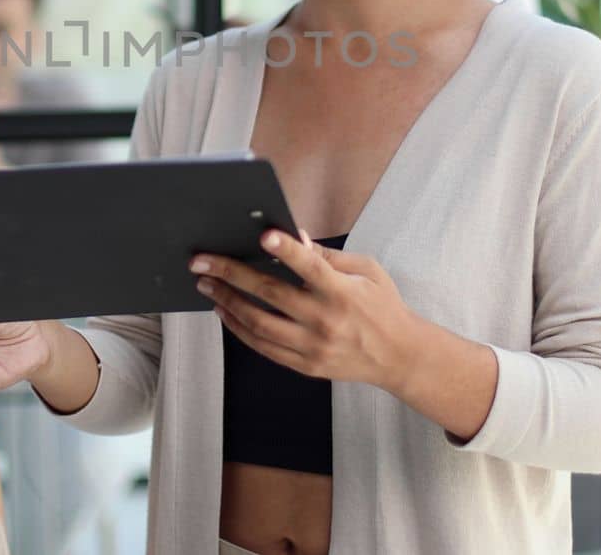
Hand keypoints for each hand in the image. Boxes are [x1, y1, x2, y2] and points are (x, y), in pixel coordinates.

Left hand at [192, 229, 422, 392]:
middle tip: (201, 261)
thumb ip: (329, 258)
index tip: (263, 235)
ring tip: (206, 285)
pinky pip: (263, 347)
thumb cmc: (382, 306)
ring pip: (259, 323)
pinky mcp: (305, 365)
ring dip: (227, 302)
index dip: (287, 250)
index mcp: (343, 293)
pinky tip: (225, 312)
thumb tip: (295, 239)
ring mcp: (313, 347)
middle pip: (270, 294)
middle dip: (231, 274)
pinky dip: (239, 329)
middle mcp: (325, 321)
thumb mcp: (367, 271)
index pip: (310, 267)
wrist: (398, 356)